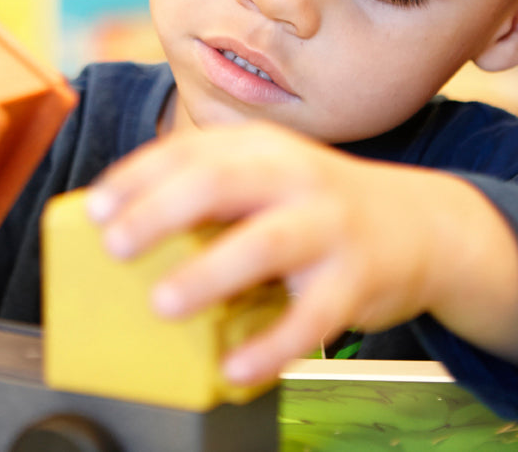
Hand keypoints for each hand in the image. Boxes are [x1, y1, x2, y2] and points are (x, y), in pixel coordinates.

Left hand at [85, 121, 517, 385]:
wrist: (422, 226)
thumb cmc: (317, 204)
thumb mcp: (269, 177)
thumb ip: (210, 191)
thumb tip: (122, 225)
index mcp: (260, 148)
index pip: (188, 151)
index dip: (136, 177)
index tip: (94, 208)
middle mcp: (293, 176)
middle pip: (220, 182)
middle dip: (160, 211)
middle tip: (115, 244)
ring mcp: (328, 226)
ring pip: (265, 244)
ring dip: (209, 273)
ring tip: (163, 304)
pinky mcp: (356, 281)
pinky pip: (310, 319)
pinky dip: (270, 347)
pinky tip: (233, 370)